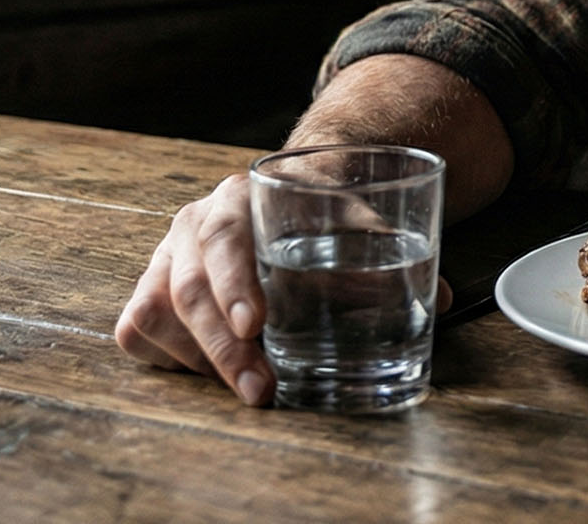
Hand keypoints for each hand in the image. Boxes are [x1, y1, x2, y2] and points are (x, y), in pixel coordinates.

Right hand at [114, 172, 458, 406]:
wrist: (275, 197)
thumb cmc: (312, 216)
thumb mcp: (346, 223)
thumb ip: (385, 255)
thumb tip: (446, 296)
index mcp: (235, 198)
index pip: (224, 240)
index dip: (236, 284)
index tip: (259, 324)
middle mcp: (189, 226)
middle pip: (190, 290)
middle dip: (226, 349)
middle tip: (263, 389)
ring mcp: (161, 261)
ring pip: (159, 317)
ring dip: (204, 361)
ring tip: (253, 386)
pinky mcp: (147, 294)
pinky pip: (140, 333)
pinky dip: (174, 360)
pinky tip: (213, 370)